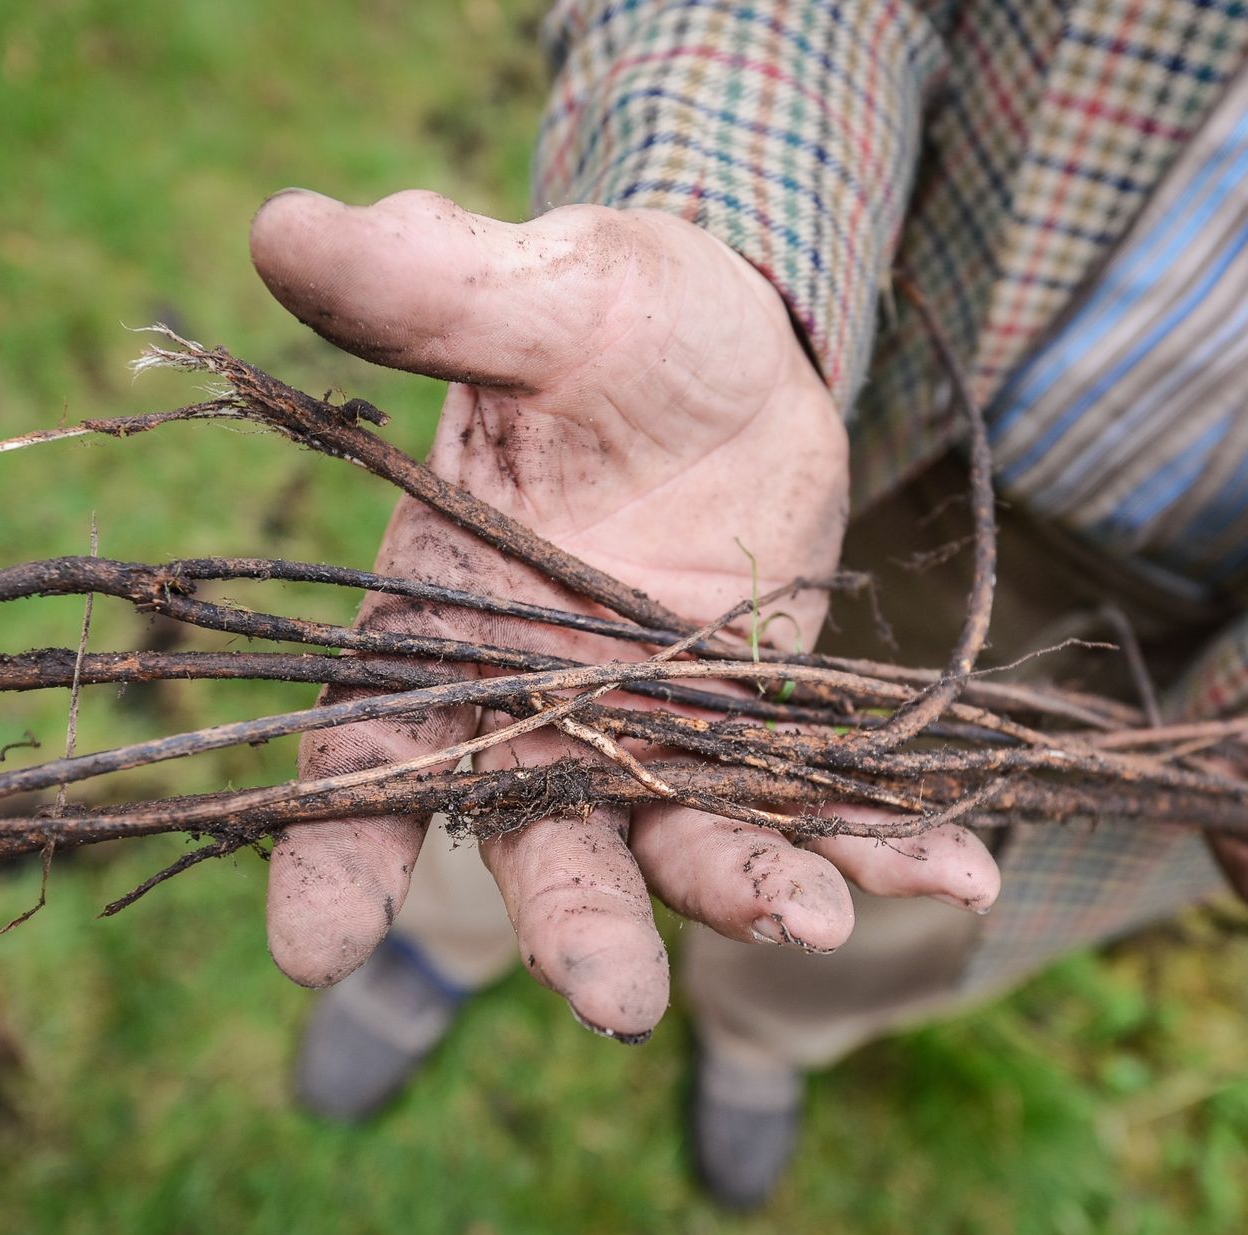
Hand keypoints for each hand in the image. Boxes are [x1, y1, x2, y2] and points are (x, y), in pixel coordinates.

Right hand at [248, 188, 998, 1038]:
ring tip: (818, 918)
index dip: (327, 857)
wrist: (731, 346)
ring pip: (681, 843)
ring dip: (744, 891)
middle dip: (572, 922)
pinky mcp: (758, 731)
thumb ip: (432, 288)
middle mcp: (531, 713)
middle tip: (617, 997)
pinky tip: (958, 870)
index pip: (359, 758)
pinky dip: (878, 845)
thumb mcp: (541, 294)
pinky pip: (814, 804)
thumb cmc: (606, 320)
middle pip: (534, 840)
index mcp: (436, 634)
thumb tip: (288, 223)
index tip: (318, 951)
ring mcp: (650, 735)